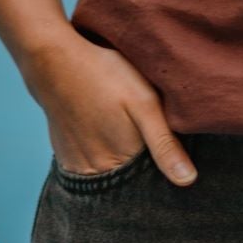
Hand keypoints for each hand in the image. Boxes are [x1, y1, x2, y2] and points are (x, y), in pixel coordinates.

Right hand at [20, 29, 197, 186]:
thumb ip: (165, 144)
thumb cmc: (105, 76)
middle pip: (129, 180)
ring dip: (119, 161)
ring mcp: (78, 167)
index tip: (166, 145)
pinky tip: (101, 131)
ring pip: (109, 174)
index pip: (151, 180)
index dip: (163, 164)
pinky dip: (99, 156)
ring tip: (119, 128)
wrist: (54, 61)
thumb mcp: (144, 102)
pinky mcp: (65, 156)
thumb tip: (188, 181)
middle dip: (141, 165)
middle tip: (139, 128)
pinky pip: (89, 167)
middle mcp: (98, 174)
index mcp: (122, 164)